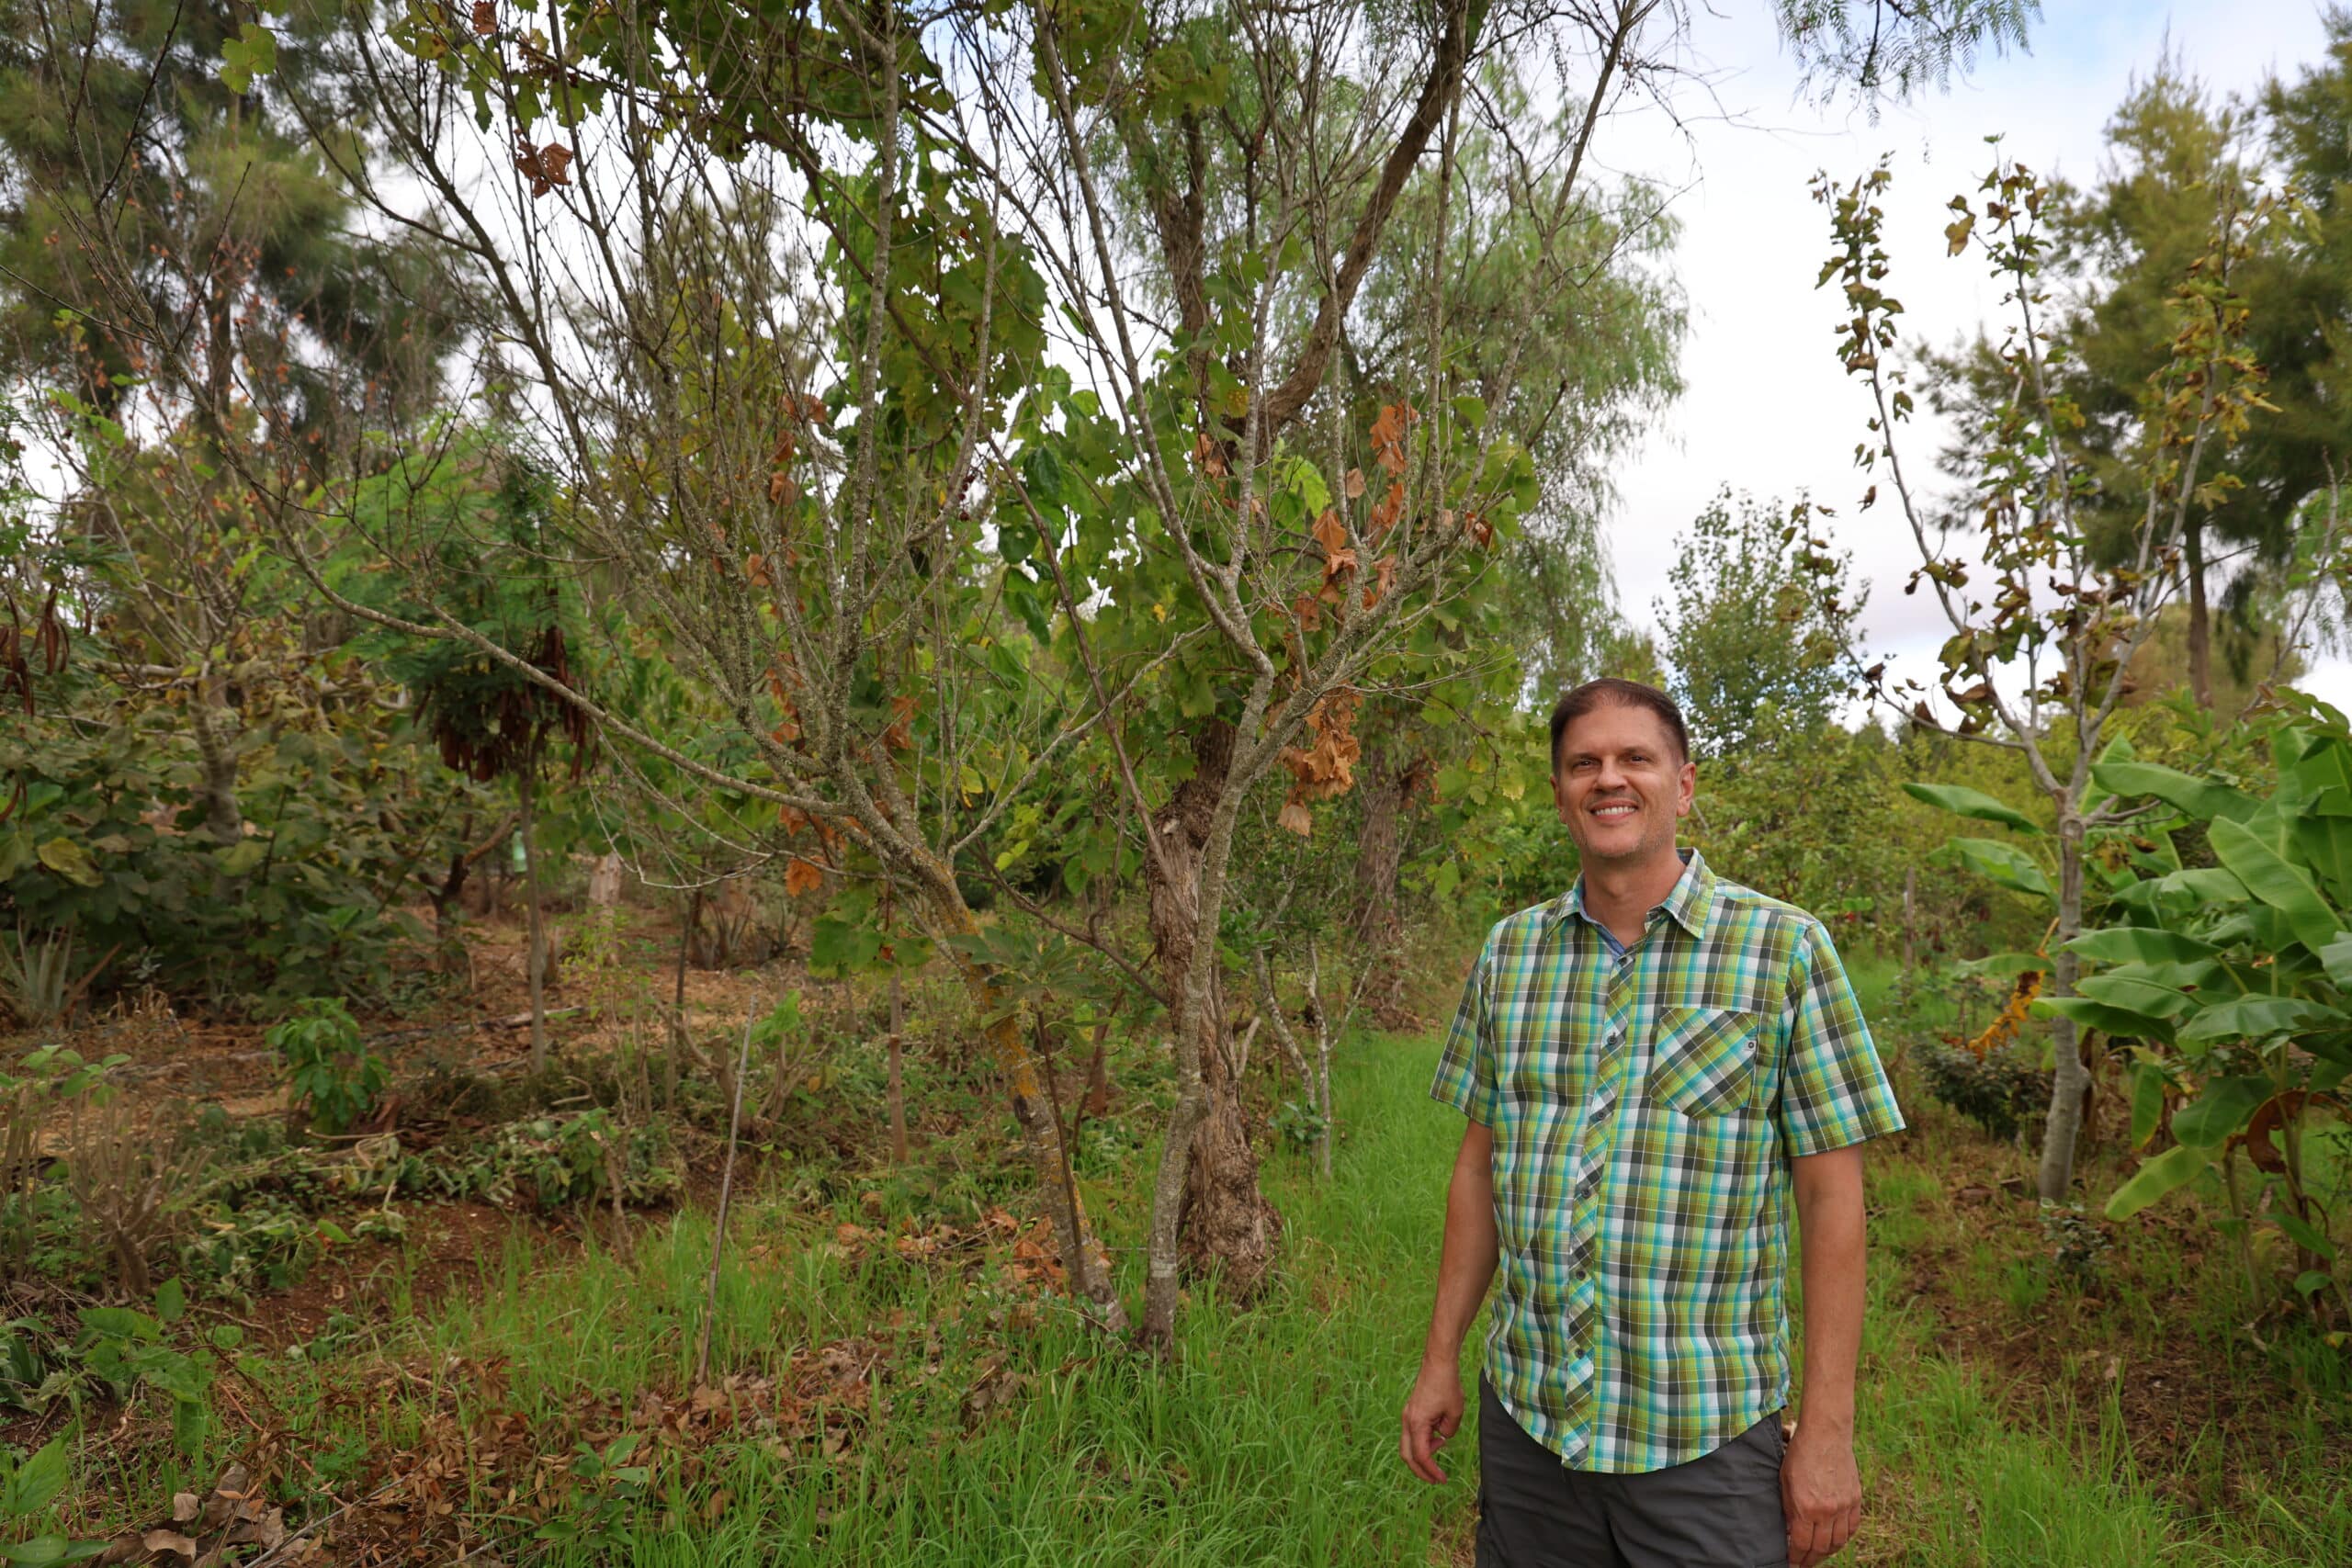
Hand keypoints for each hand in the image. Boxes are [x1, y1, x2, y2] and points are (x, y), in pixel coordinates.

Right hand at [1399, 1361, 1464, 1483]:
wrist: (1438, 1364)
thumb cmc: (1447, 1386)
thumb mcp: (1455, 1414)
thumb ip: (1448, 1433)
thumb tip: (1442, 1438)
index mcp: (1416, 1424)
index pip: (1421, 1456)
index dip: (1432, 1471)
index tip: (1443, 1480)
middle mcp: (1407, 1421)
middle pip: (1407, 1455)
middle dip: (1420, 1470)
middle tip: (1436, 1480)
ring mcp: (1408, 1416)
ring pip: (1408, 1445)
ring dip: (1423, 1454)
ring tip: (1441, 1446)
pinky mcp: (1412, 1412)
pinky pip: (1413, 1434)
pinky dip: (1423, 1442)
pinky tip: (1438, 1437)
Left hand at [1780, 1418, 1859, 1566]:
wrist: (1826, 1434)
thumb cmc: (1800, 1455)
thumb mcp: (1785, 1482)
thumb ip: (1789, 1509)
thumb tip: (1790, 1532)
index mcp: (1806, 1507)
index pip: (1801, 1544)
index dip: (1796, 1558)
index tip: (1791, 1563)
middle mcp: (1827, 1511)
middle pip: (1821, 1548)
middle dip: (1811, 1559)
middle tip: (1803, 1563)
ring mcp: (1844, 1506)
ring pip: (1839, 1542)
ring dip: (1828, 1552)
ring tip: (1818, 1554)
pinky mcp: (1855, 1499)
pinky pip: (1852, 1528)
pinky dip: (1844, 1538)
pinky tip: (1836, 1540)